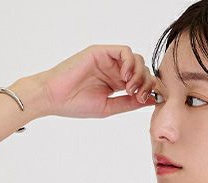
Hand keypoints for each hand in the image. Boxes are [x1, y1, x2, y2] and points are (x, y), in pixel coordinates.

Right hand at [38, 44, 156, 118]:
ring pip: (136, 59)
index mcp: (116, 84)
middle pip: (142, 69)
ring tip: (130, 88)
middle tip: (139, 96)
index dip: (150, 89)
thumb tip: (152, 100)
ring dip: (139, 74)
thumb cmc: (76, 104)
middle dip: (146, 83)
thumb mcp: (109, 107)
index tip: (149, 100)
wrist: (54, 97)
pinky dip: (129, 63)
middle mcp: (114, 70)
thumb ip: (130, 103)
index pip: (141, 81)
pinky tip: (124, 77)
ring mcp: (108, 60)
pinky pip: (124, 51)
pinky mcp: (101, 51)